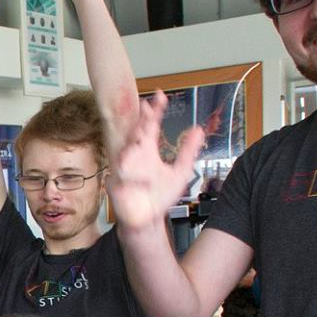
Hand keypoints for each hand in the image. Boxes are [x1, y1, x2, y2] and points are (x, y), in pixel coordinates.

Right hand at [106, 91, 203, 231]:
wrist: (147, 221)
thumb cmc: (159, 197)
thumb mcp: (180, 172)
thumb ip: (188, 151)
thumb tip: (199, 130)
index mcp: (147, 151)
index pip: (150, 126)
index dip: (155, 110)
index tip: (161, 96)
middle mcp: (135, 157)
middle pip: (136, 133)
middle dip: (141, 121)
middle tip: (147, 108)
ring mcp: (125, 170)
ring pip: (125, 152)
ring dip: (133, 143)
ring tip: (143, 134)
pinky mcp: (117, 186)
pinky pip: (120, 177)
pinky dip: (129, 175)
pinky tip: (141, 175)